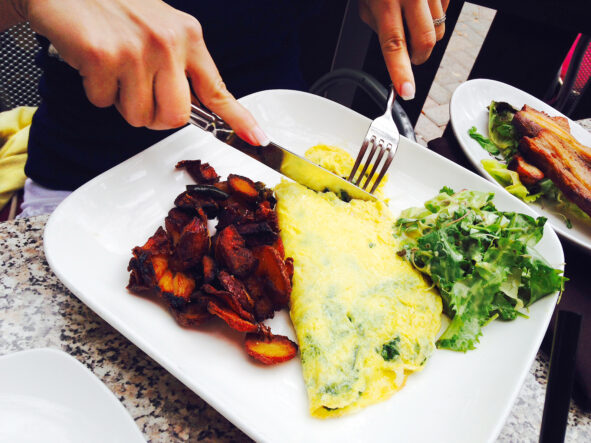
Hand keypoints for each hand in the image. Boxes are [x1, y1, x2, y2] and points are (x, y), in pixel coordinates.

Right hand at [22, 0, 268, 144]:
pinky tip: (93, 62)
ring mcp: (136, 50)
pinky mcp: (103, 57)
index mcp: (188, 36)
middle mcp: (167, 43)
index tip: (257, 139)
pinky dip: (96, 90)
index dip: (239, 120)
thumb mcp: (161, 27)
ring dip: (123, 103)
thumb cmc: (115, 7)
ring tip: (115, 69)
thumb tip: (191, 106)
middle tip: (141, 95)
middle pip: (176, 118)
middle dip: (156, 117)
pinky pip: (104, 103)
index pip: (217, 89)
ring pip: (139, 116)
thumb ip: (180, 63)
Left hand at [359, 0, 449, 100]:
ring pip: (439, 29)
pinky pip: (445, 10)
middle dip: (418, 57)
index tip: (406, 91)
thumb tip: (393, 47)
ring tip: (412, 21)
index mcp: (386, 1)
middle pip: (426, 42)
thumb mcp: (366, 2)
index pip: (394, 45)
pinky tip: (421, 4)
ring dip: (426, 36)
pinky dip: (434, 14)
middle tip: (409, 56)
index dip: (401, 71)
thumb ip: (378, 25)